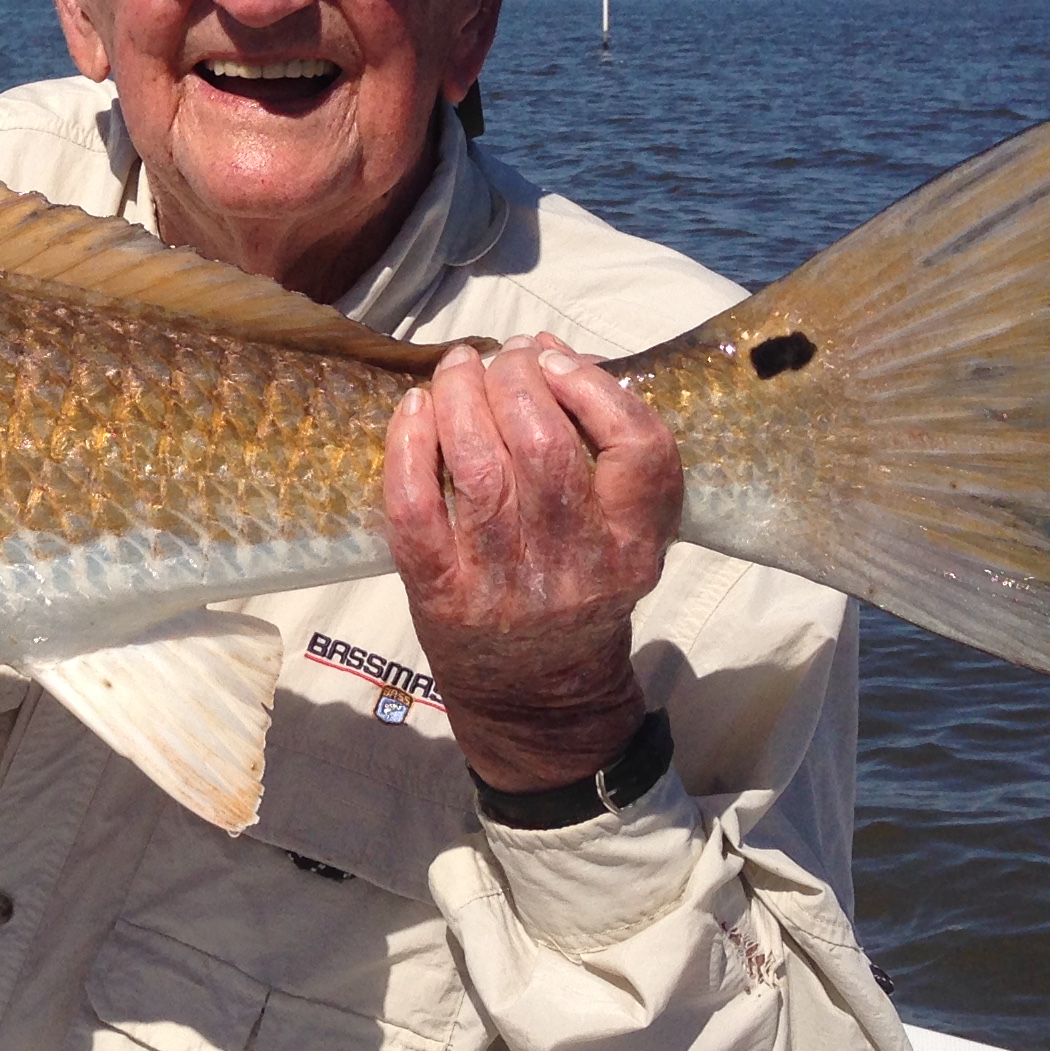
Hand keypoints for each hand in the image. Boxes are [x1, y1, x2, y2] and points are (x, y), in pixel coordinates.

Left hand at [384, 338, 680, 795]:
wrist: (538, 698)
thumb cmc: (581, 596)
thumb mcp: (622, 536)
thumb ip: (604, 451)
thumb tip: (551, 351)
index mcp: (633, 547)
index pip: (640, 451)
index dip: (596, 390)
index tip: (559, 360)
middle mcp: (575, 564)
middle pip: (544, 445)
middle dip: (515, 379)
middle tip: (501, 359)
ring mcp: (503, 580)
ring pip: (478, 465)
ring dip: (461, 397)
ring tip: (458, 368)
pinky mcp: (440, 591)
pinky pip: (415, 505)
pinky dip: (409, 446)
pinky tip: (413, 409)